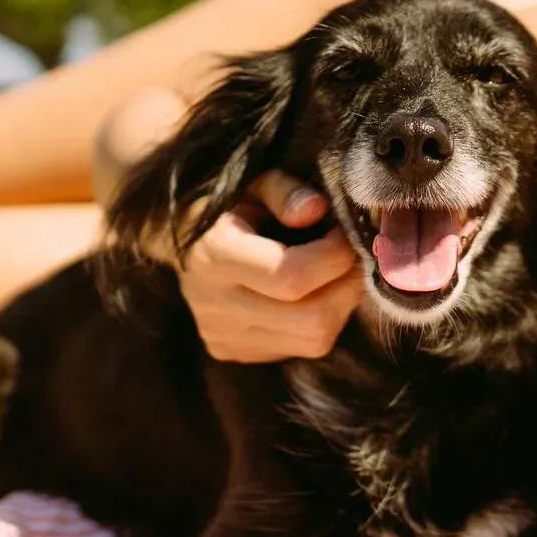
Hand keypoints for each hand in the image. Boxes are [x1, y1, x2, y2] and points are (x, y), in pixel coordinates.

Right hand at [172, 169, 362, 363]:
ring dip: (341, 305)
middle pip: (311, 318)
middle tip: (352, 255)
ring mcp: (224, 337)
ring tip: (335, 273)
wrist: (184, 243)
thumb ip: (285, 191)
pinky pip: (301, 349)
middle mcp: (215, 306)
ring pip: (314, 339)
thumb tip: (316, 210)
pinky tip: (312, 294)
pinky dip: (321, 321)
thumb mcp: (254, 183)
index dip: (334, 255)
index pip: (291, 276)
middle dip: (347, 285)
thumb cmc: (229, 206)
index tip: (346, 232)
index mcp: (214, 256)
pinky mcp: (234, 353)